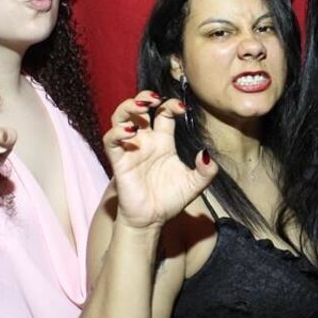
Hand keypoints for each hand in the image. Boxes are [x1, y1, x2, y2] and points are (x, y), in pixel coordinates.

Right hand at [103, 91, 215, 230]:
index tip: (182, 107)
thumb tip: (206, 154)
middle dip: (144, 97)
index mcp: (163, 141)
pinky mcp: (119, 161)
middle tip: (154, 97)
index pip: (164, 113)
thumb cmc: (170, 199)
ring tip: (140, 105)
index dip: (171, 105)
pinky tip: (131, 132)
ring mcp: (130, 149)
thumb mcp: (195, 184)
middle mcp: (145, 141)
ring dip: (127, 107)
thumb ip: (205, 171)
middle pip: (138, 109)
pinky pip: (111, 141)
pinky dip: (117, 132)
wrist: (153, 220)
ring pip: (120, 118)